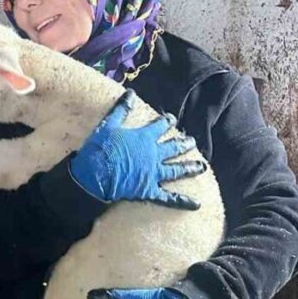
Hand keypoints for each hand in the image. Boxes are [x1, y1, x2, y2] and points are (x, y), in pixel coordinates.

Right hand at [70, 90, 205, 209]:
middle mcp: (153, 154)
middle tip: (192, 141)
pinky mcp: (150, 190)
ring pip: (176, 169)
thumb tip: (131, 93)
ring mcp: (154, 173)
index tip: (172, 119)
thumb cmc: (100, 149)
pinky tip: (196, 205)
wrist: (95, 176)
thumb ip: (121, 109)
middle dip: (184, 143)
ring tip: (202, 166)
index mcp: (144, 138)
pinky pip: (169, 197)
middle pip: (173, 147)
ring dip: (190, 167)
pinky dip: (182, 201)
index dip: (167, 122)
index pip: (160, 126)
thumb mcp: (108, 125)